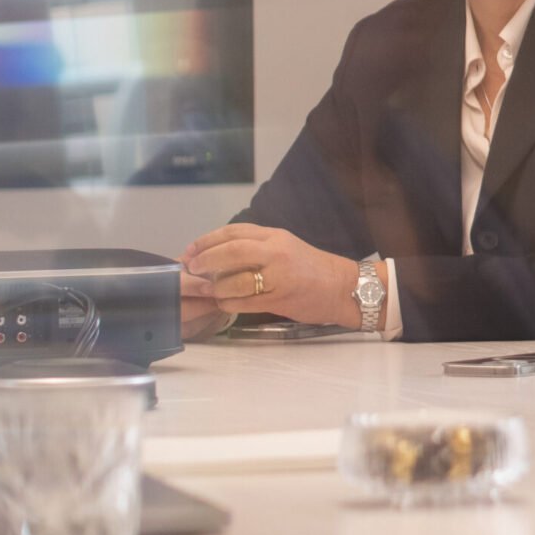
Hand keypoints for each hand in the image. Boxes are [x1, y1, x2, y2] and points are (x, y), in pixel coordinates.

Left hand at [179, 224, 362, 328]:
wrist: (343, 288)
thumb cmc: (311, 268)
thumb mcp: (285, 248)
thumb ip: (255, 248)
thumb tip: (215, 256)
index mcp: (275, 236)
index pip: (234, 231)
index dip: (207, 240)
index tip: (190, 251)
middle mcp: (276, 252)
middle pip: (232, 250)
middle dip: (206, 260)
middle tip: (192, 269)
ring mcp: (279, 276)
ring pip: (235, 280)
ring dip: (216, 287)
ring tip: (208, 290)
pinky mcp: (280, 298)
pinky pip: (244, 302)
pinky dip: (228, 303)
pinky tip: (223, 303)